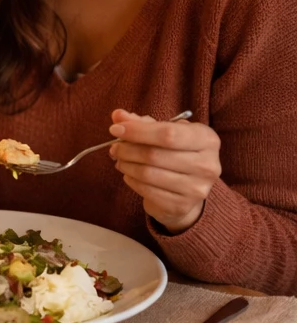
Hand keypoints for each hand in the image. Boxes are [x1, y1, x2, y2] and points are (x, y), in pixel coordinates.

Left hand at [108, 110, 221, 232]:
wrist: (189, 191)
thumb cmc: (176, 154)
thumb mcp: (166, 133)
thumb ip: (142, 123)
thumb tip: (117, 115)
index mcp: (207, 139)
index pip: (168, 133)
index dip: (138, 131)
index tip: (116, 129)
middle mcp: (207, 165)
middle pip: (155, 154)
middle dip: (127, 149)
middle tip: (115, 147)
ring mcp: (196, 188)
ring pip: (148, 174)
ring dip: (127, 165)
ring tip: (120, 160)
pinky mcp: (181, 206)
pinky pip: (147, 191)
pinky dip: (132, 180)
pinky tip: (129, 174)